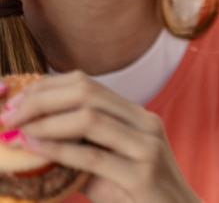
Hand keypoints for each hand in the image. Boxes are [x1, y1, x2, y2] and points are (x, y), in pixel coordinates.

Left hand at [0, 71, 198, 202]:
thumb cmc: (137, 194)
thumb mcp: (109, 162)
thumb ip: (79, 147)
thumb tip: (28, 137)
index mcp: (137, 115)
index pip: (87, 84)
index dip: (46, 88)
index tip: (14, 104)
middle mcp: (145, 123)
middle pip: (87, 93)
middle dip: (40, 100)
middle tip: (9, 116)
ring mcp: (147, 147)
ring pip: (90, 118)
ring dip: (45, 123)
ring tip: (18, 132)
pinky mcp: (142, 174)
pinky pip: (93, 156)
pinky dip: (59, 149)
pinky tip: (35, 149)